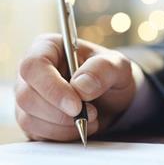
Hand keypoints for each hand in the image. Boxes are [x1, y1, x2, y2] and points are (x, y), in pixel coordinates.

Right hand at [15, 34, 135, 141]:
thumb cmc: (111, 74)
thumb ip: (103, 70)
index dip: (52, 88)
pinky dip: (60, 135)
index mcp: (49, 47)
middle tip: (92, 113)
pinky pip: (35, 132)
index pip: (34, 66)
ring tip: (91, 119)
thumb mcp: (118, 66)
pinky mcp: (32, 117)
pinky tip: (79, 126)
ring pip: (28, 117)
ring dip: (62, 125)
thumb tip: (80, 86)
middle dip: (60, 112)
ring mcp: (30, 95)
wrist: (113, 97)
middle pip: (26, 95)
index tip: (77, 106)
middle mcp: (34, 71)